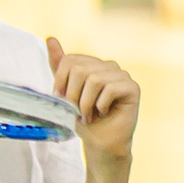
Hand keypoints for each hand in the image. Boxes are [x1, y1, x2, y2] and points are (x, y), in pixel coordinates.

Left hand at [47, 38, 140, 165]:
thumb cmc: (84, 119)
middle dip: (73, 95)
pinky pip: (109, 89)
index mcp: (93, 64)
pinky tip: (103, 114)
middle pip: (80, 69)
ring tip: (88, 116)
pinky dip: (101, 105)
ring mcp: (122, 75)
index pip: (70, 60)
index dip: (61, 81)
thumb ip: (60, 66)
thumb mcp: (66, 91)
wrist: (101, 143)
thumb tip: (50, 38)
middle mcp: (109, 66)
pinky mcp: (132, 88)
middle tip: (77, 112)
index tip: (61, 99)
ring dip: (86, 103)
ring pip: (94, 79)